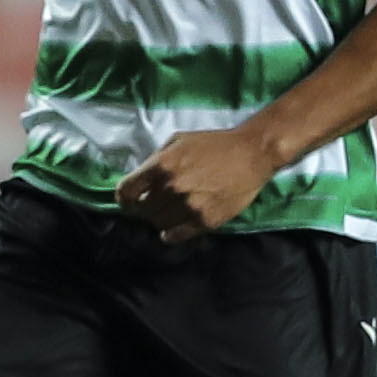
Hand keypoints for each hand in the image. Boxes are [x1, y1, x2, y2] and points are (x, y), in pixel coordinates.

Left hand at [118, 128, 281, 244]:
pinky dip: (171, 233)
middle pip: (142, 211)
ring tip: (170, 213)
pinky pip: (176, 235)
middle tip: (154, 205)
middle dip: (145, 208)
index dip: (125, 198)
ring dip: (160, 219)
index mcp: (161, 165)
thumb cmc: (214, 144)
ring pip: (158, 224)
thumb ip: (157, 159)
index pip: (126, 191)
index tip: (131, 200)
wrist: (251, 154)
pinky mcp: (204, 221)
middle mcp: (171, 188)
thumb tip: (143, 179)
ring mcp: (188, 206)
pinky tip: (176, 227)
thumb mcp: (178, 141)